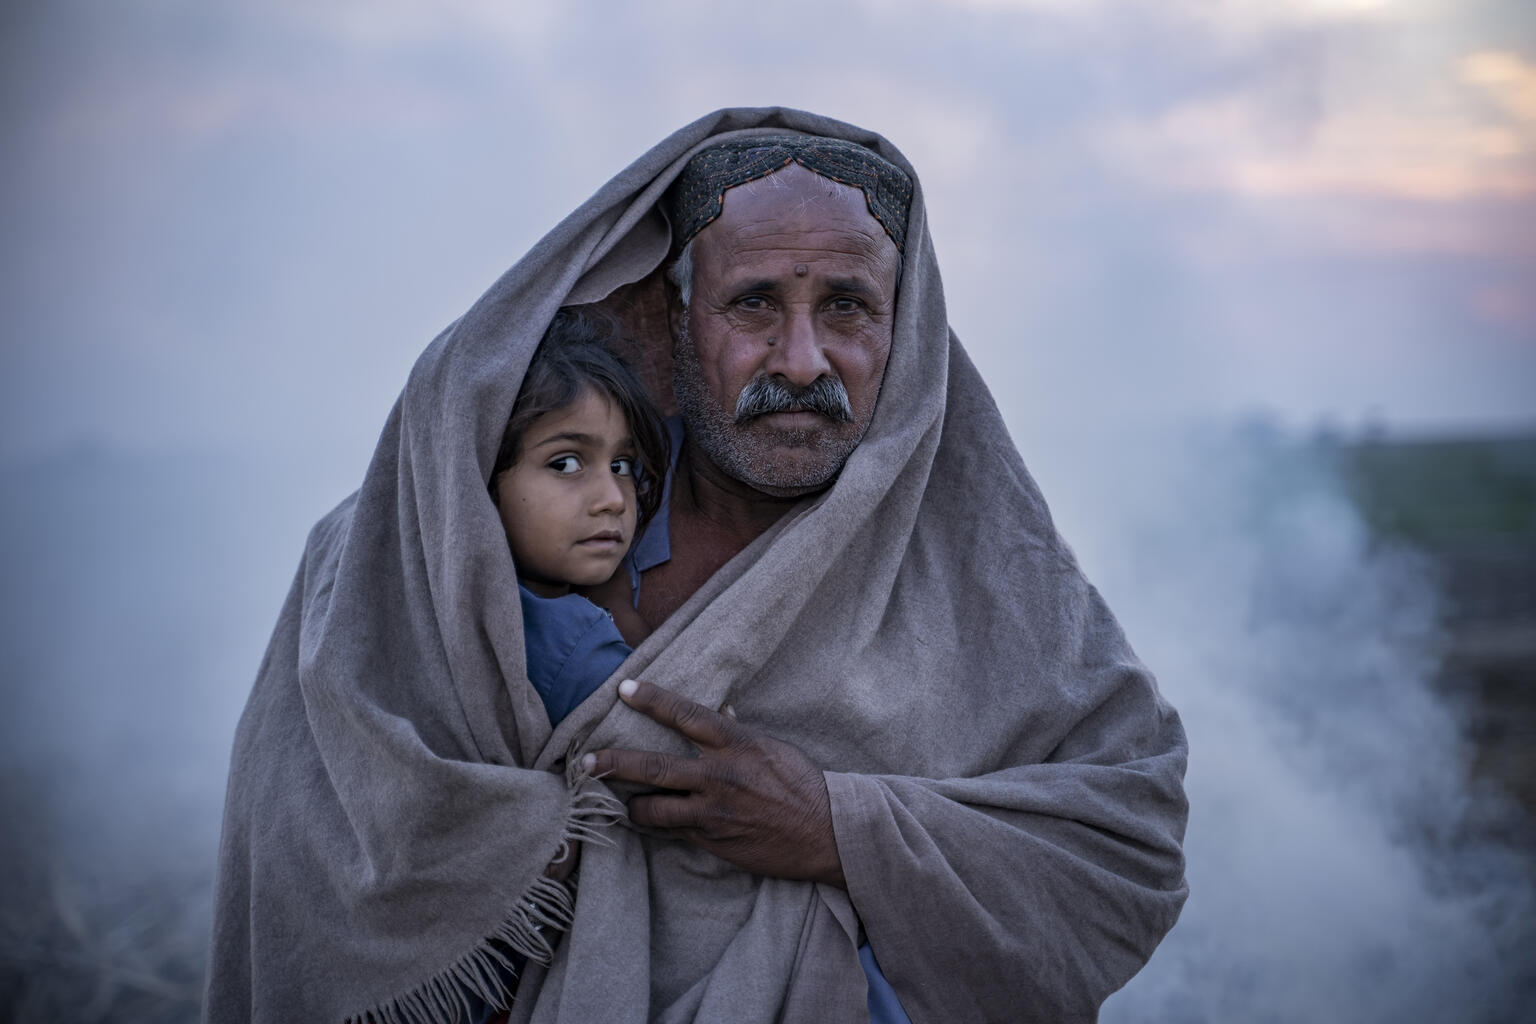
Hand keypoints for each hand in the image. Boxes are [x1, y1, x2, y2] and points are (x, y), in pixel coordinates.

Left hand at [583, 679, 845, 887]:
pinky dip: (660, 827)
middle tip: (585, 761)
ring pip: (654, 810)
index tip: (624, 688)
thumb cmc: (802, 784)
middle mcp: (720, 776)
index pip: (685, 715)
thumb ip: (737, 733)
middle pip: (654, 767)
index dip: (651, 699)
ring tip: (622, 803)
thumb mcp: (772, 748)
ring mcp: (714, 813)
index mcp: (736, 744)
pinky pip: (674, 833)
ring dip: (633, 806)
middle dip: (614, 763)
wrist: (828, 833)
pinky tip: (651, 824)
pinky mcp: (713, 842)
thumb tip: (717, 711)